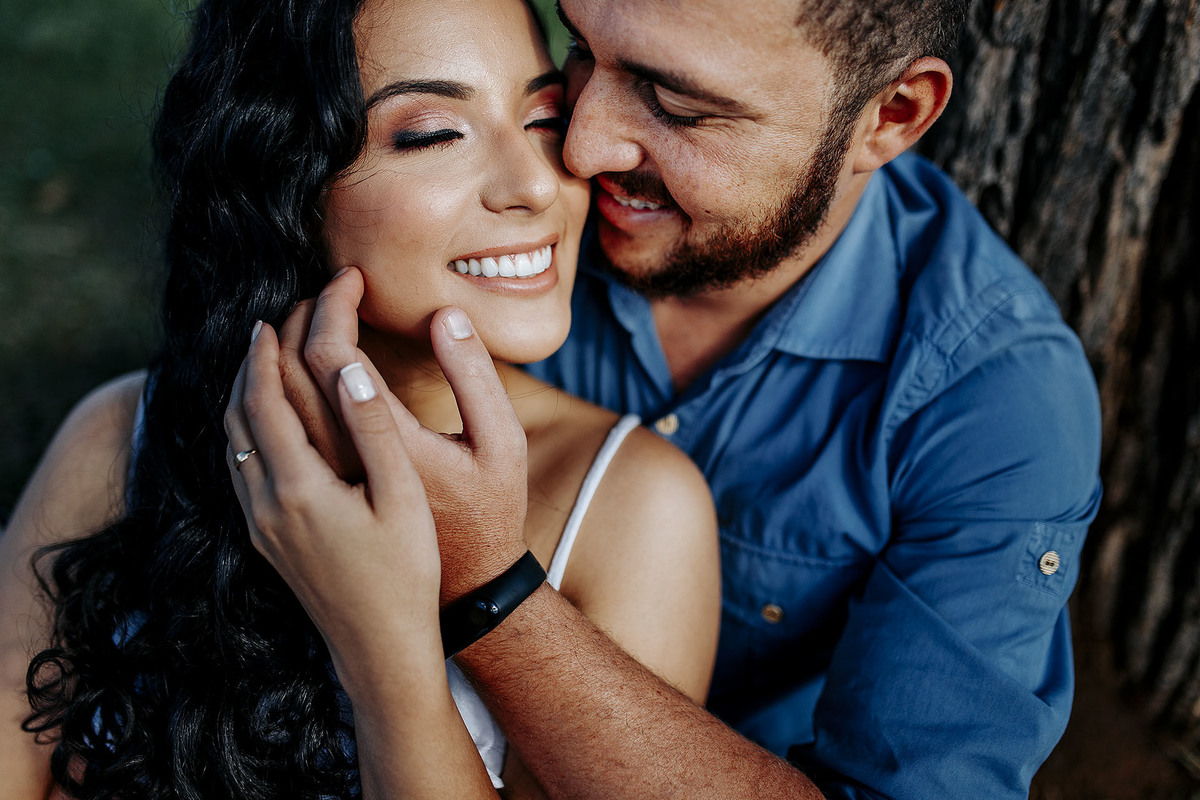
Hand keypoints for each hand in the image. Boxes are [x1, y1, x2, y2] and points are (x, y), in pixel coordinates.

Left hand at [224, 321, 442, 673]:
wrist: (380, 647)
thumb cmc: (405, 573)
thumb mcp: (403, 496)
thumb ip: (373, 429)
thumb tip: (348, 368)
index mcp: (298, 485)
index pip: (266, 397)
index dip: (269, 349)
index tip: (280, 311)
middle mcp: (265, 503)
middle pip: (238, 414)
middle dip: (252, 362)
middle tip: (274, 324)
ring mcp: (260, 525)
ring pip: (232, 442)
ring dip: (243, 395)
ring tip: (265, 362)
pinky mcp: (265, 541)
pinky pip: (239, 469)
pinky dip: (246, 430)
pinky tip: (266, 425)